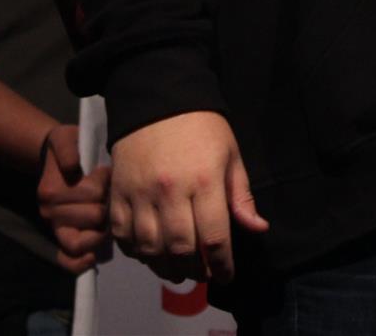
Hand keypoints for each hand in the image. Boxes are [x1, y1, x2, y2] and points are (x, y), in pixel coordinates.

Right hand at [37, 122, 110, 274]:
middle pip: (94, 217)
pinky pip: (68, 260)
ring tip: (108, 215)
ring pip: (83, 241)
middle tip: (111, 194)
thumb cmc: (67, 148)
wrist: (54, 158)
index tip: (105, 172)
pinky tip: (94, 256)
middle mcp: (50, 213)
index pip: (90, 195)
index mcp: (51, 191)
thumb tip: (71, 167)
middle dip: (108, 205)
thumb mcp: (65, 139)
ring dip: (101, 228)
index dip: (104, 184)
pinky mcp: (62, 238)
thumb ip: (67, 149)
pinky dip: (80, 263)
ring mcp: (56, 228)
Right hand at [108, 110, 267, 283]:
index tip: (226, 275)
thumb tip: (258, 229)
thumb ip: (241, 196)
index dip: (222, 264)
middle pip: (180, 249)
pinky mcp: (117, 193)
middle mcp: (170, 192)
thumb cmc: (202, 129)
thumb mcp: (231, 156)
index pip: (215, 237)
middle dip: (193, 270)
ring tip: (177, 270)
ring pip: (149, 248)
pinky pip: (122, 235)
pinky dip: (135, 252)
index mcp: (205, 181)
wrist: (158, 101)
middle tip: (201, 274)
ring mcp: (140, 194)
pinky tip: (149, 253)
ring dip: (164, 267)